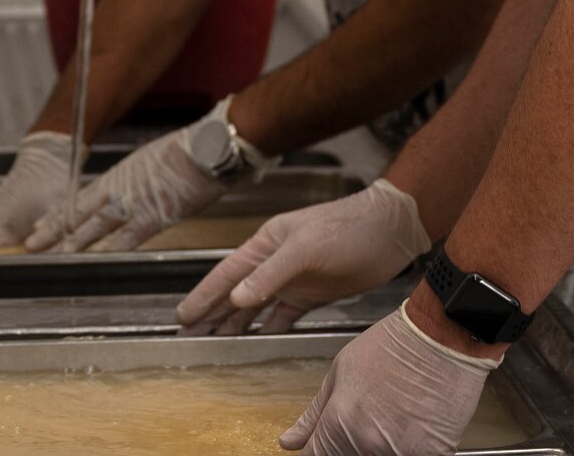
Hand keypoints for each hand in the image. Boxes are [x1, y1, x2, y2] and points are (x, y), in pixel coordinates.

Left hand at [25, 127, 222, 252]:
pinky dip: (108, 251)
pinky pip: (126, 238)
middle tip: (32, 244)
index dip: (61, 213)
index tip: (42, 224)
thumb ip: (142, 178)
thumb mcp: (157, 159)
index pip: (82, 198)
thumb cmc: (192, 148)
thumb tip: (140, 190)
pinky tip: (93, 262)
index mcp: (121, 174)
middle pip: (82, 213)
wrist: (210, 146)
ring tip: (52, 257)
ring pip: (96, 226)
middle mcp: (121, 188)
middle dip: (56, 230)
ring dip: (74, 243)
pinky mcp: (154, 217)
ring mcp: (135, 203)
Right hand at [175, 179, 430, 335]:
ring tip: (212, 345)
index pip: (227, 274)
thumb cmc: (349, 228)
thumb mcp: (307, 246)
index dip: (203, 296)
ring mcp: (293, 280)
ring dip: (234, 325)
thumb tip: (237, 299)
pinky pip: (282, 316)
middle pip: (235, 293)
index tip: (182, 316)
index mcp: (266, 244)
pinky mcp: (312, 294)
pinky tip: (254, 343)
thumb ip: (270, 273)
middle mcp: (275, 263)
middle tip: (187, 338)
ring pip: (255, 307)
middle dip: (211, 315)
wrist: (391, 231)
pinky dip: (267, 329)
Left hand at [279, 304, 495, 454]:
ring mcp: (402, 453)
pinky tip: (414, 420)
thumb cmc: (395, 344)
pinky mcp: (434, 454)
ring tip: (394, 414)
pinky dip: (409, 447)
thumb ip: (315, 413)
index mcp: (340, 423)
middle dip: (348, 446)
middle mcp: (369, 444)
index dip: (319, 449)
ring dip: (381, 446)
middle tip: (369, 417)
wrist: (444, 334)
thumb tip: (289, 442)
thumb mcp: (342, 369)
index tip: (325, 443)